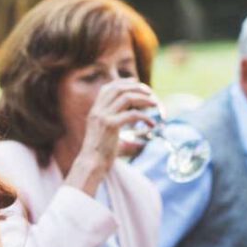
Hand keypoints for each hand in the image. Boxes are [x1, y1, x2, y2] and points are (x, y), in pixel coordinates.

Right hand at [66, 79, 156, 193]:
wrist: (91, 163)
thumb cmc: (100, 151)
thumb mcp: (104, 131)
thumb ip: (114, 121)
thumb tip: (132, 117)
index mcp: (95, 110)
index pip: (108, 88)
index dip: (124, 83)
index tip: (137, 84)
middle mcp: (98, 110)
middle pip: (119, 89)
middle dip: (137, 88)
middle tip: (151, 93)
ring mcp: (103, 117)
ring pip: (127, 98)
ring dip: (144, 99)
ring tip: (155, 105)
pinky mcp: (111, 126)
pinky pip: (132, 115)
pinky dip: (145, 117)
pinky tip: (152, 124)